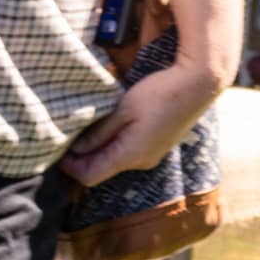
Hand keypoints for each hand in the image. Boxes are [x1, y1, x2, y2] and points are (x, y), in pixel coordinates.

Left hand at [62, 51, 221, 191]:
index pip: (89, 176)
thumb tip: (77, 149)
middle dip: (83, 157)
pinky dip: (116, 142)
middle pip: (102, 169)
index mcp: (130, 155)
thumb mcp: (124, 108)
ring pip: (116, 158)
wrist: (200, 83)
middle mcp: (141, 161)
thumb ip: (99, 132)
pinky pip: (130, 150)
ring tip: (90, 127)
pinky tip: (115, 123)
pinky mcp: (159, 143)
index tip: (59, 149)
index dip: (70, 167)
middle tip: (70, 135)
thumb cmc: (161, 92)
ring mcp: (153, 154)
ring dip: (100, 147)